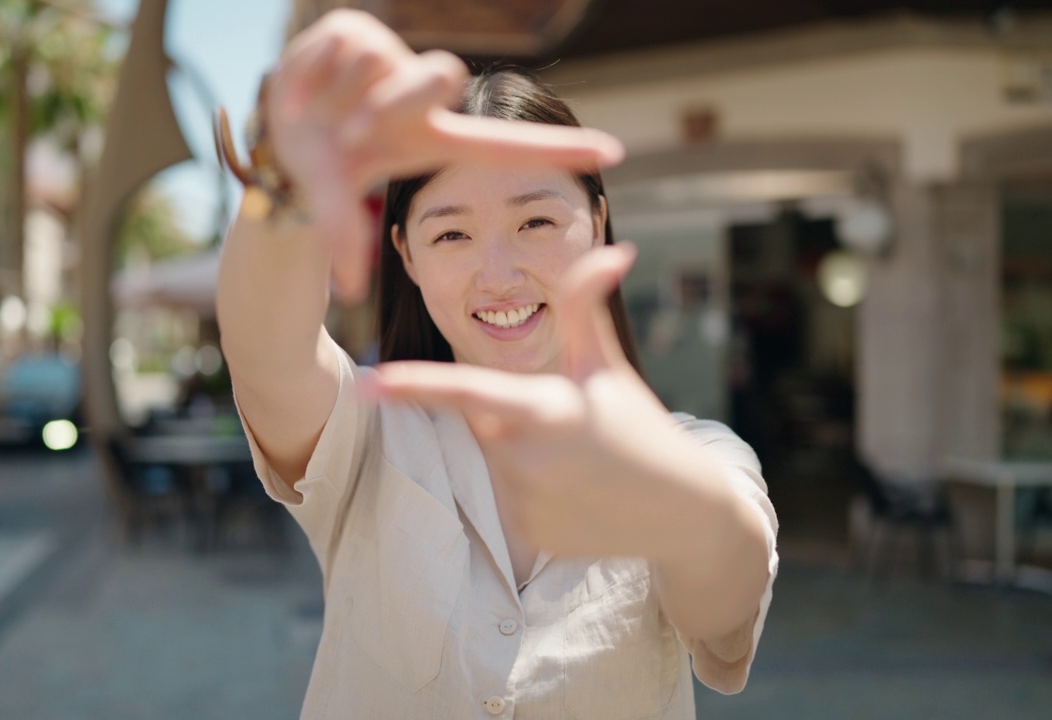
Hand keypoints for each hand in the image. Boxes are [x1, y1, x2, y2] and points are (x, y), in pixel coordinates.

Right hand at [271, 9, 624, 300]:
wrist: (280, 135)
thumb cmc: (325, 176)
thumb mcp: (335, 209)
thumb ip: (341, 236)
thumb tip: (350, 289)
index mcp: (433, 140)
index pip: (508, 146)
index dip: (559, 149)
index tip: (614, 154)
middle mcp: (423, 97)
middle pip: (437, 75)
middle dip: (393, 100)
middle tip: (352, 132)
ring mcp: (394, 61)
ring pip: (372, 64)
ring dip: (333, 96)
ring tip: (316, 116)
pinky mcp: (353, 31)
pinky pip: (337, 44)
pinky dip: (305, 73)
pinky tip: (299, 92)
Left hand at [364, 245, 710, 558]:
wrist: (682, 509)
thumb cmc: (641, 426)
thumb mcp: (607, 367)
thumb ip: (586, 307)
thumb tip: (613, 249)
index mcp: (545, 409)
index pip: (467, 392)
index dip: (415, 386)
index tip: (369, 383)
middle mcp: (527, 459)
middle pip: (485, 421)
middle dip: (514, 415)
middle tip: (569, 428)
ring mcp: (526, 502)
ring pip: (495, 459)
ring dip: (523, 453)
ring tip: (578, 463)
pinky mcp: (527, 535)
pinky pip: (509, 498)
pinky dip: (534, 490)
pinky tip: (576, 494)